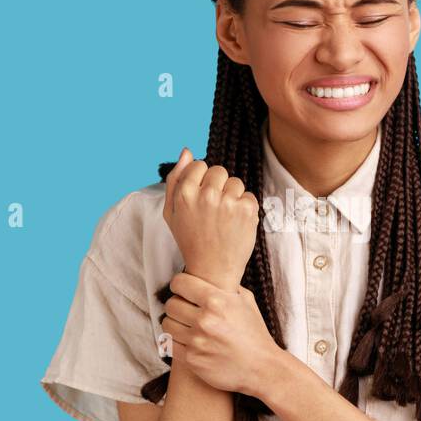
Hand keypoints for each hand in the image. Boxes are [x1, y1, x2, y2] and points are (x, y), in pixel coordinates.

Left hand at [159, 271, 280, 395]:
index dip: (179, 285)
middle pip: (170, 304)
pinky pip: (170, 344)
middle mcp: (205, 320)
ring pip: (167, 324)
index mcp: (216, 301)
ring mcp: (197, 341)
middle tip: (185, 309)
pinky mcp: (192, 360)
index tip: (182, 290)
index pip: (179, 283)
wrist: (262, 367)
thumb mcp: (245, 301)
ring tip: (185, 325)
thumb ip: (225, 286)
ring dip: (175, 324)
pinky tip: (188, 340)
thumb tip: (208, 274)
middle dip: (176, 305)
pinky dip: (177, 342)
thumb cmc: (254, 332)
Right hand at [162, 148, 259, 288]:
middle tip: (213, 210)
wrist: (211, 270)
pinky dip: (245, 208)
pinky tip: (235, 223)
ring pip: (235, 182)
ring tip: (224, 218)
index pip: (199, 164)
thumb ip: (176, 178)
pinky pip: (249, 195)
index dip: (201, 180)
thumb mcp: (171, 211)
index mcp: (184, 193)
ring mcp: (228, 202)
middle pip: (219, 170)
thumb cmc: (190, 239)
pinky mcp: (247, 209)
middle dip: (218, 186)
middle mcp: (206, 195)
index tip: (201, 198)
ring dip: (232, 196)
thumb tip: (187, 150)